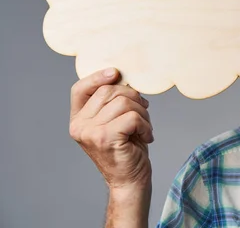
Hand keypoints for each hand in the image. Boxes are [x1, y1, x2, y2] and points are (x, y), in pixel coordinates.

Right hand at [69, 68, 153, 189]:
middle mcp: (79, 125)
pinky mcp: (105, 138)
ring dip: (142, 112)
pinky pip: (132, 117)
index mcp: (78, 119)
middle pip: (108, 91)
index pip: (79, 89)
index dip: (97, 77)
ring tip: (145, 127)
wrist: (130, 180)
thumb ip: (111, 102)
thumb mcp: (115, 121)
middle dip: (133, 97)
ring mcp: (90, 132)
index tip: (116, 73)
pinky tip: (147, 136)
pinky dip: (145, 125)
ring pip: (123, 102)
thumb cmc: (127, 149)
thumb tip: (122, 77)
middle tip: (143, 112)